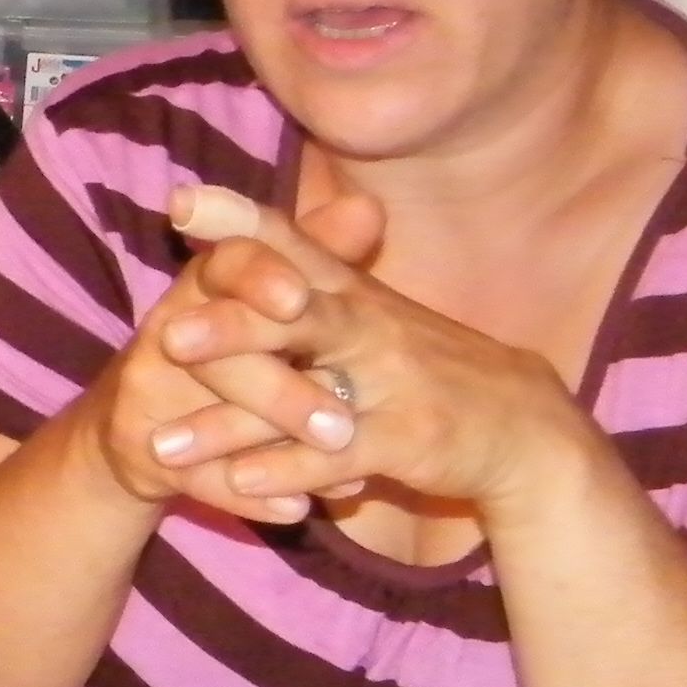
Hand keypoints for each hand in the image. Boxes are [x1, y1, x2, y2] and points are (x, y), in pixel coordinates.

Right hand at [80, 186, 387, 524]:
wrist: (138, 424)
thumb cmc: (226, 348)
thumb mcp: (265, 296)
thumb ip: (314, 254)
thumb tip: (368, 207)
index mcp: (202, 286)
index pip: (225, 266)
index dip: (259, 279)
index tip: (298, 297)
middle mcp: (167, 331)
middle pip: (219, 353)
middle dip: (278, 386)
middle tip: (341, 419)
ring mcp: (150, 394)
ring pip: (212, 420)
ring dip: (274, 442)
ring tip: (337, 463)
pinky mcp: (145, 450)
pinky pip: (198, 478)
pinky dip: (250, 497)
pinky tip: (298, 510)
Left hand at [150, 190, 588, 519]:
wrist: (525, 426)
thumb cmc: (424, 367)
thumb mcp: (371, 311)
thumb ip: (308, 275)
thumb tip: (235, 229)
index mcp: (352, 291)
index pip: (291, 245)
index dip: (239, 221)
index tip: (181, 202)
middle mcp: (369, 326)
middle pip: (295, 316)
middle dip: (230, 327)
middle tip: (165, 338)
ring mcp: (392, 383)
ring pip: (301, 397)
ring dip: (228, 424)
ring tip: (162, 445)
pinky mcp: (409, 439)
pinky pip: (337, 455)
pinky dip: (288, 471)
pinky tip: (240, 484)